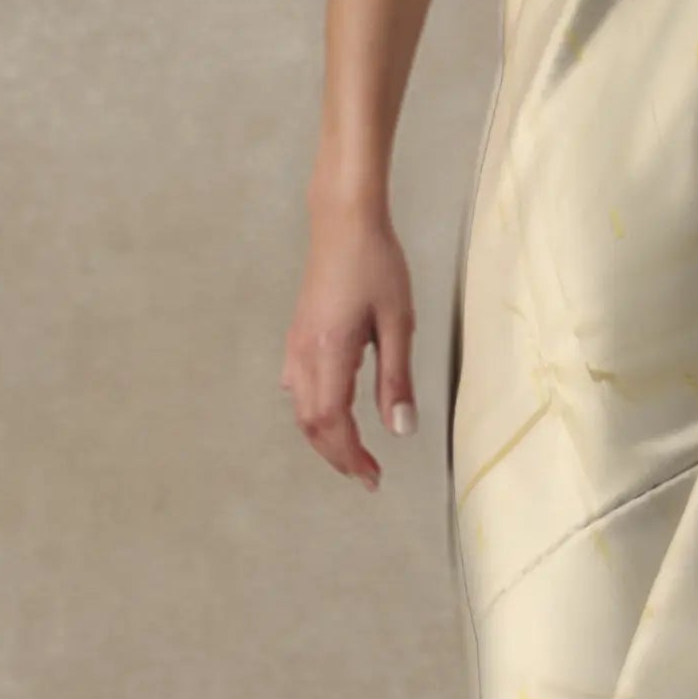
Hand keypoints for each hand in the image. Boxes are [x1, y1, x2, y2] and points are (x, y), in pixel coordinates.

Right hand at [283, 201, 417, 488]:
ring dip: (324, 437)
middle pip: (311, 423)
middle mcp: (305, 353)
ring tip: (353, 452)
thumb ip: (397, 378)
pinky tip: (332, 411)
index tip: (373, 477)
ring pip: (301, 408)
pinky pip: (297, 388)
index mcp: (330, 352)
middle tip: (367, 475)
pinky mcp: (298, 335)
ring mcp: (296, 344)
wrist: (343, 220)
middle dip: (337, 455)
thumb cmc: (376, 263)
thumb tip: (401, 429)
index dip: (351, 456)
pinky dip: (314, 412)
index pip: (332, 422)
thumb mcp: (398, 322)